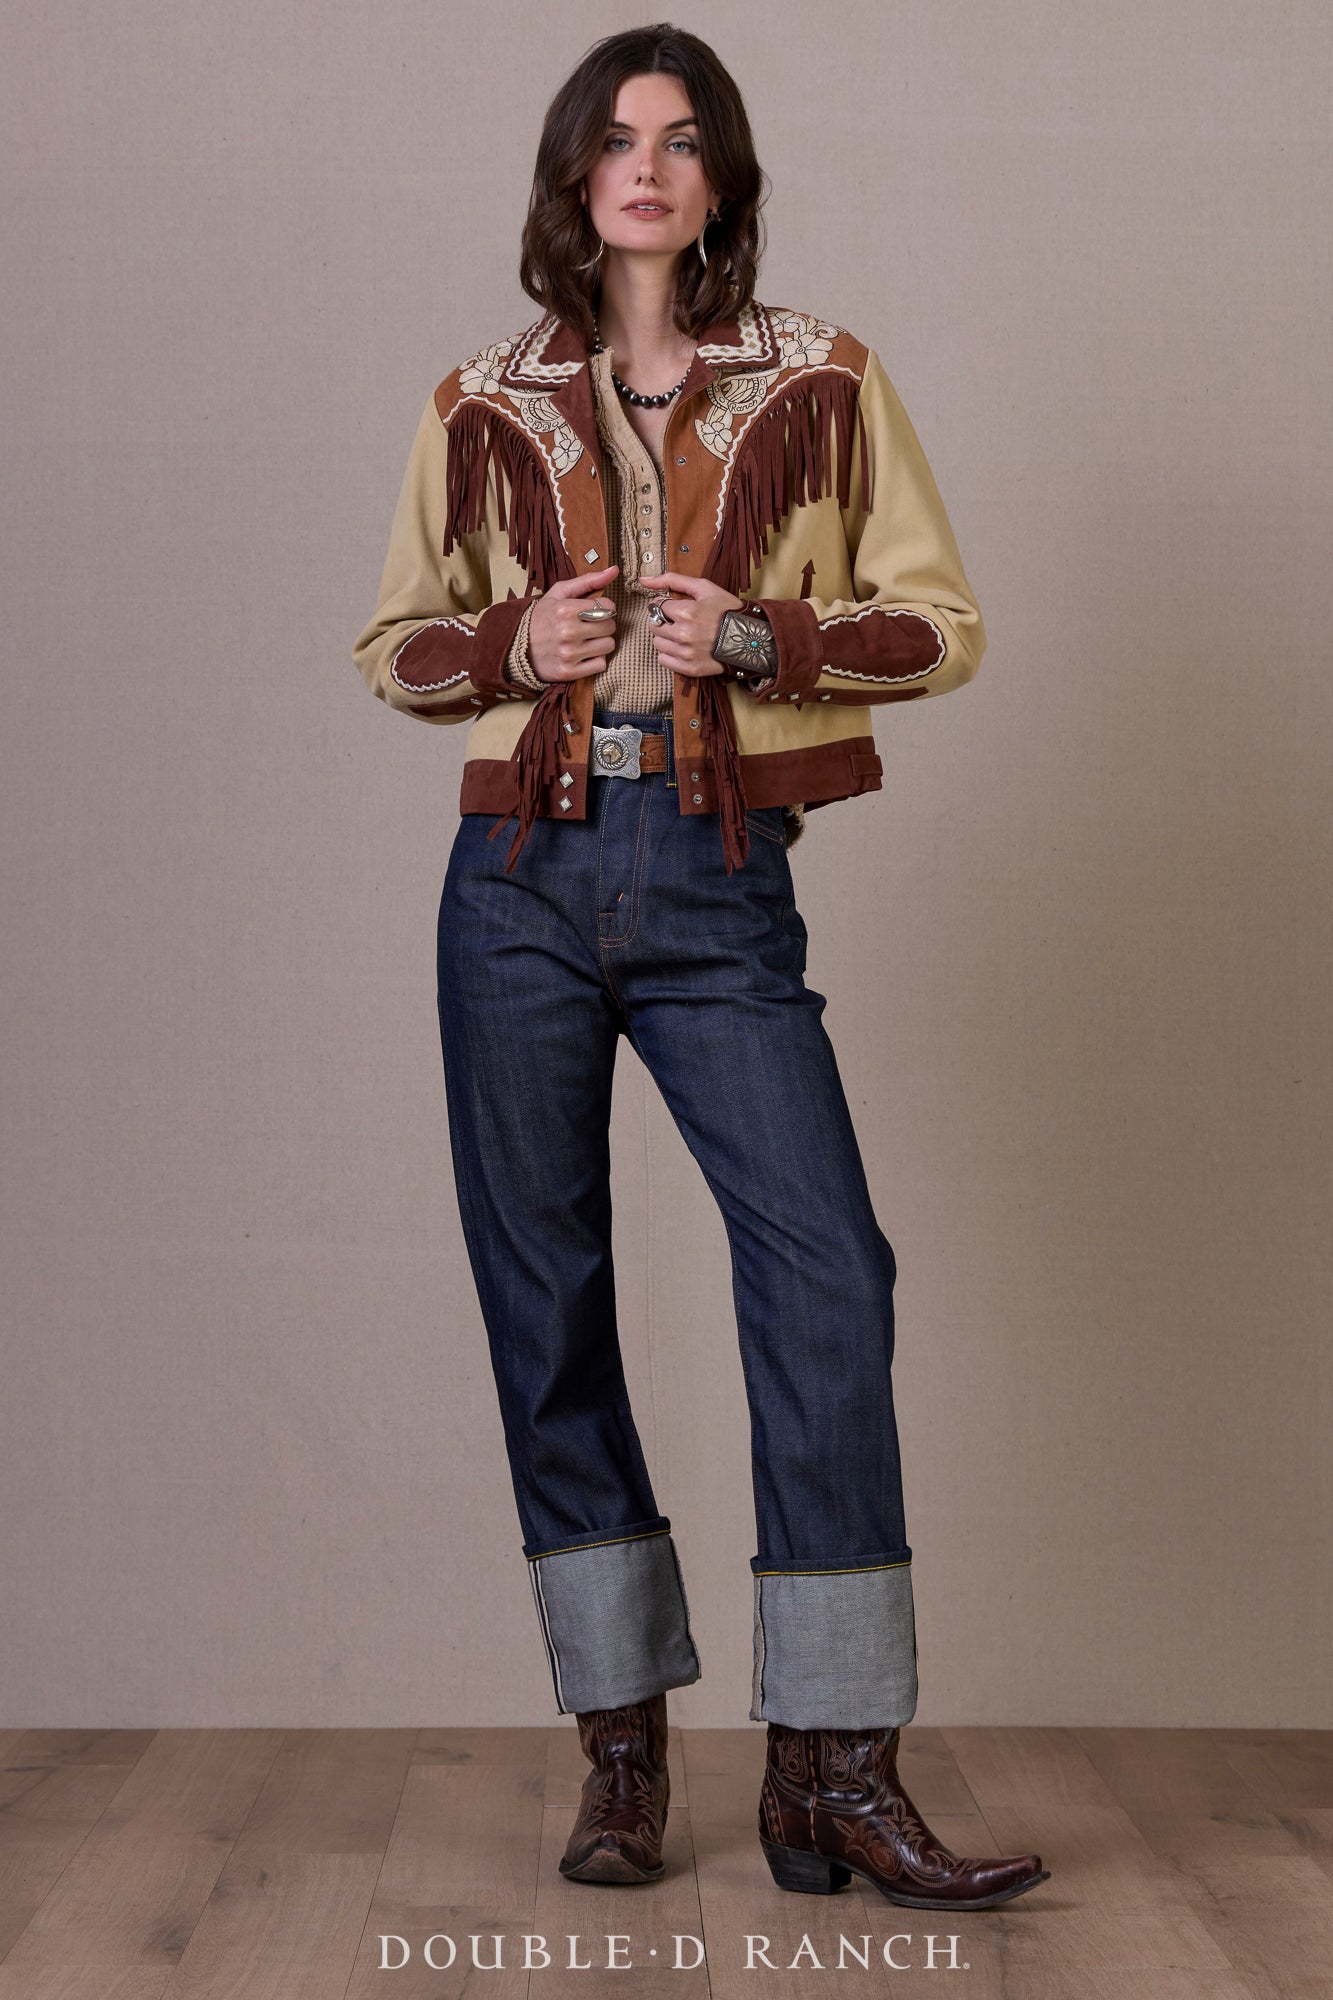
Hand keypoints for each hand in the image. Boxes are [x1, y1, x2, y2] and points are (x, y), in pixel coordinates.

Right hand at [527, 566, 618, 681]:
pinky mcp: (568, 672)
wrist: (517, 647)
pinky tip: (583, 655)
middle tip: (590, 626)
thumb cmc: (542, 617)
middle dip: (604, 624)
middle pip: (610, 626)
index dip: (605, 608)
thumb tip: (615, 570)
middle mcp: (567, 632)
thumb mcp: (559, 593)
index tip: (594, 611)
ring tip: (586, 640)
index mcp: (565, 609)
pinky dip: (595, 660)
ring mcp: (568, 654)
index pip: (608, 606)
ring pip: (608, 646)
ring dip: (601, 643)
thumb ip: (588, 580)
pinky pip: (601, 665)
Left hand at [630, 572, 742, 676]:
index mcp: (687, 612)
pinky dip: (669, 654)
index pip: (656, 606)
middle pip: (654, 626)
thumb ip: (672, 580)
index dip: (664, 604)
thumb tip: (643, 579)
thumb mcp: (704, 587)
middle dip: (663, 621)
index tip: (675, 607)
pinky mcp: (690, 669)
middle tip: (679, 620)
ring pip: (657, 643)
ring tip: (683, 634)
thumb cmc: (727, 610)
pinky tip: (683, 647)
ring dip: (666, 637)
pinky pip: (663, 661)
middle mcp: (684, 634)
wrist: (749, 639)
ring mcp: (686, 654)